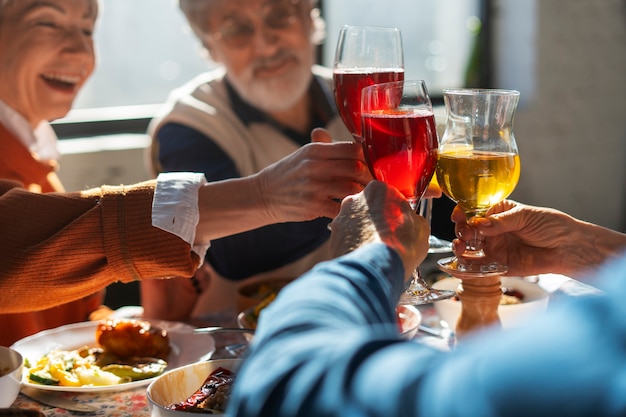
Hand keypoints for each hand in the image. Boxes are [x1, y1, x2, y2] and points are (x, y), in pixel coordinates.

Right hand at [254, 128, 372, 220]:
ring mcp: (314, 187)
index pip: (353, 148)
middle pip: (356, 168)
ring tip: (366, 197)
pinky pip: (340, 208)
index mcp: (316, 150)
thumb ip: (325, 145)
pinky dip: (349, 210)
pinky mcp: (313, 206)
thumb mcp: (303, 154)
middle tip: (374, 183)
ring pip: (352, 189)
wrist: (263, 195)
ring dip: (362, 194)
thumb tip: (349, 136)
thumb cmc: (288, 174)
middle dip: (369, 177)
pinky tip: (351, 209)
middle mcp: (315, 166)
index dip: (368, 157)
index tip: (373, 165)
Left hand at [329, 181, 428, 278]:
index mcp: (378, 190)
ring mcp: (341, 219)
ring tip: (377, 250)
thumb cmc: (400, 244)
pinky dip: (354, 247)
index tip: (400, 221)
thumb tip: (413, 223)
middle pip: (368, 208)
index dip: (395, 210)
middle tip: (388, 237)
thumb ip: (413, 218)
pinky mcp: (333, 238)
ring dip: (364, 234)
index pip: (388, 196)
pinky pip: (346, 241)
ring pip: (355, 225)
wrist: (376, 267)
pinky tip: (365, 257)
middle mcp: (355, 200)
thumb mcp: (421, 228)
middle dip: (376, 221)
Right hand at [450, 200, 609, 276]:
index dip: (463, 213)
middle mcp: (492, 231)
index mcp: (497, 213)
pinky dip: (468, 267)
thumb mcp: (525, 216)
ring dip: (461, 248)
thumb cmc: (551, 226)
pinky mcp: (498, 266)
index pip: (473, 211)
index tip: (459, 215)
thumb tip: (479, 223)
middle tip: (465, 233)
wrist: (568, 248)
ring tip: (461, 247)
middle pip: (468, 230)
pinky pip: (480, 267)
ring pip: (470, 249)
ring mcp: (495, 248)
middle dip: (462, 230)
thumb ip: (501, 221)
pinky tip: (463, 265)